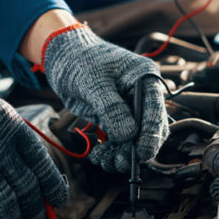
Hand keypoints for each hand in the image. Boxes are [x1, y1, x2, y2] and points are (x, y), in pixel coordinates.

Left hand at [42, 24, 168, 172]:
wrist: (62, 56)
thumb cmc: (79, 59)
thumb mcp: (93, 83)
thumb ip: (111, 109)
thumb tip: (128, 135)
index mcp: (145, 78)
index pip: (155, 111)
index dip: (150, 135)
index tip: (140, 154)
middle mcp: (142, 94)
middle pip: (150, 129)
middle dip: (135, 149)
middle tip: (119, 163)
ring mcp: (130, 107)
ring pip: (134, 139)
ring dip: (121, 154)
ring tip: (104, 161)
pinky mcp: (116, 117)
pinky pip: (120, 140)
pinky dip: (111, 151)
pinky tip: (99, 155)